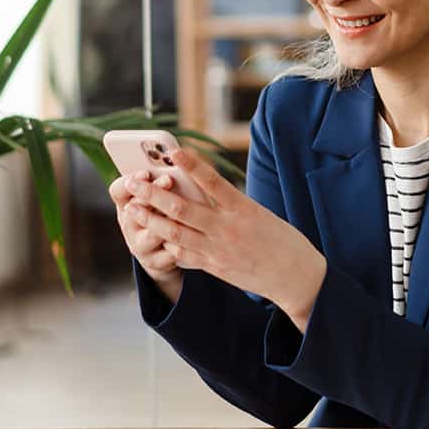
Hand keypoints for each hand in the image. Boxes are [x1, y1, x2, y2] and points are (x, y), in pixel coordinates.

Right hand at [110, 171, 183, 301]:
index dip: (130, 180)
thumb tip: (179, 160)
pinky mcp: (154, 261)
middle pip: (133, 208)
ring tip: (180, 209)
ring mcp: (139, 244)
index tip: (146, 171)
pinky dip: (179, 246)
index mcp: (126, 203)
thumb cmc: (163, 212)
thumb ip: (164, 181)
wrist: (162, 251)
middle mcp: (129, 223)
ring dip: (165, 221)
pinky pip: (166, 255)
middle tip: (169, 179)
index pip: (118, 190)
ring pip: (150, 234)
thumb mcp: (159, 194)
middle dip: (152, 193)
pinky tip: (192, 238)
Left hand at [126, 149, 327, 330]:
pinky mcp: (214, 267)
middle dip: (153, 194)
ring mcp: (218, 249)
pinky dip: (168, 243)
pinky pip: (183, 255)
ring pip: (175, 232)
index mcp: (243, 209)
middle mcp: (227, 228)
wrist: (296, 277)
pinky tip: (155, 235)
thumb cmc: (282, 240)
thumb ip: (230, 204)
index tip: (173, 151)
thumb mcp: (259, 214)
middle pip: (181, 208)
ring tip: (133, 209)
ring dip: (150, 219)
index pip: (211, 181)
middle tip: (133, 182)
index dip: (190, 165)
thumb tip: (200, 191)